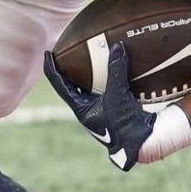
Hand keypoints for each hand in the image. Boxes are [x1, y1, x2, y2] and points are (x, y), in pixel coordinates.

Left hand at [43, 43, 154, 170]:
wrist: (143, 145)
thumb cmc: (124, 125)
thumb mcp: (117, 96)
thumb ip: (116, 71)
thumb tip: (117, 47)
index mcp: (80, 109)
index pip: (59, 84)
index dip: (52, 68)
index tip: (47, 52)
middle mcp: (87, 110)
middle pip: (71, 85)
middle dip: (69, 69)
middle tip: (67, 52)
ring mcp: (100, 111)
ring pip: (89, 88)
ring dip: (88, 74)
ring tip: (88, 57)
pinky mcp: (114, 110)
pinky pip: (106, 91)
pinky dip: (107, 79)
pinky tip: (113, 70)